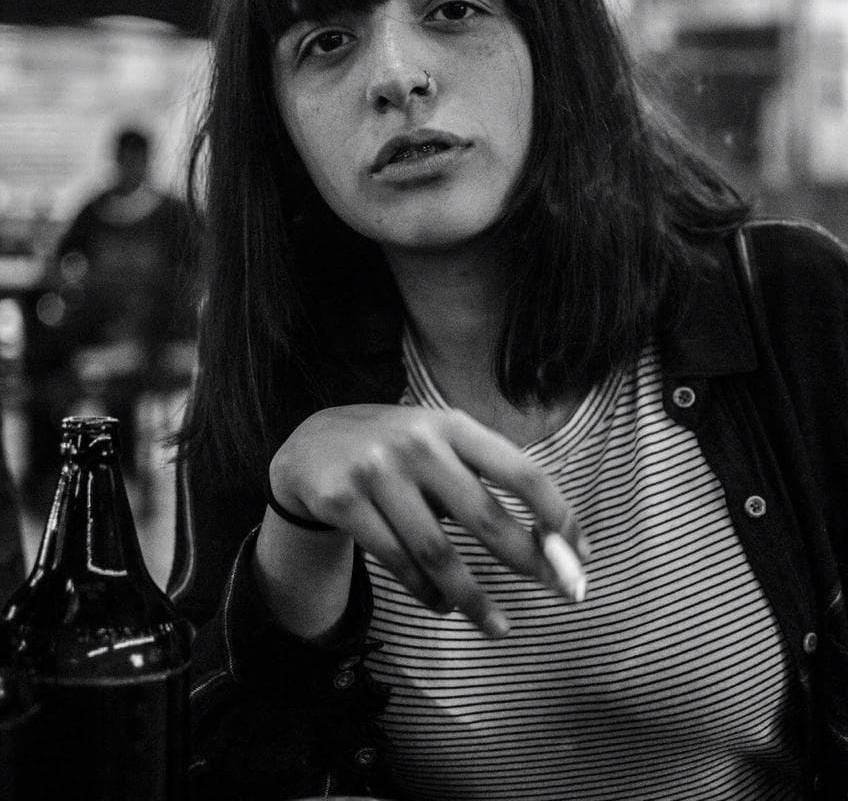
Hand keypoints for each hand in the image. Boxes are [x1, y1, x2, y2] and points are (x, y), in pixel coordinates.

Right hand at [269, 404, 588, 636]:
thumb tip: (546, 541)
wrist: (311, 444)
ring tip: (499, 625)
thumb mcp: (438, 442)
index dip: (557, 512)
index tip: (579, 550)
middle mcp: (417, 443)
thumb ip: (482, 478)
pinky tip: (441, 605)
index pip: (519, 470)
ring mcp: (376, 472)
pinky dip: (424, 591)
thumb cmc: (395, 450)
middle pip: (483, 516)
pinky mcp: (343, 501)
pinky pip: (396, 561)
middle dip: (527, 561)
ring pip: (436, 552)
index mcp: (452, 426)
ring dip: (472, 596)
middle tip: (558, 594)